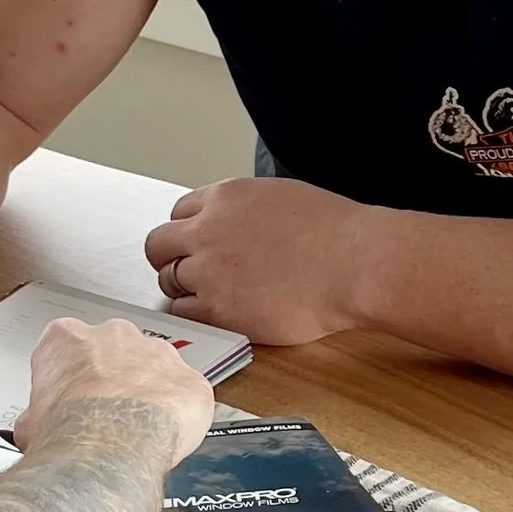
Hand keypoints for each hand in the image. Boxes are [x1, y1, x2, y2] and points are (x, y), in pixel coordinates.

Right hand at [13, 315, 215, 465]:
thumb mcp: (28, 426)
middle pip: (114, 352)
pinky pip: (186, 395)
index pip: (65, 349)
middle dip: (111, 380)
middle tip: (104, 415)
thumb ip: (37, 416)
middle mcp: (114, 335)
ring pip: (154, 370)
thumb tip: (34, 431)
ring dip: (147, 394)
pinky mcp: (190, 379)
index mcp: (66, 339)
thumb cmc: (68, 431)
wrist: (109, 447)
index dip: (68, 378)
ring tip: (135, 430)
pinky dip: (178, 415)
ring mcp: (157, 353)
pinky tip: (163, 437)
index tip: (69, 400)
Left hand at [144, 176, 370, 348]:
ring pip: (168, 280)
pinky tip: (222, 312)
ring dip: (185, 288)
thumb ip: (246, 210)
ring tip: (215, 295)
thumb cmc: (336, 233)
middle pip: (158, 245)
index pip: (179, 212)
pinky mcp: (216, 308)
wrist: (354, 263)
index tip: (197, 245)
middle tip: (188, 272)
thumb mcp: (281, 198)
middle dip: (169, 258)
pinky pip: (184, 311)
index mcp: (225, 197)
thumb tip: (238, 225)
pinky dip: (196, 313)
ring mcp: (208, 270)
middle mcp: (208, 230)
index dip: (188, 231)